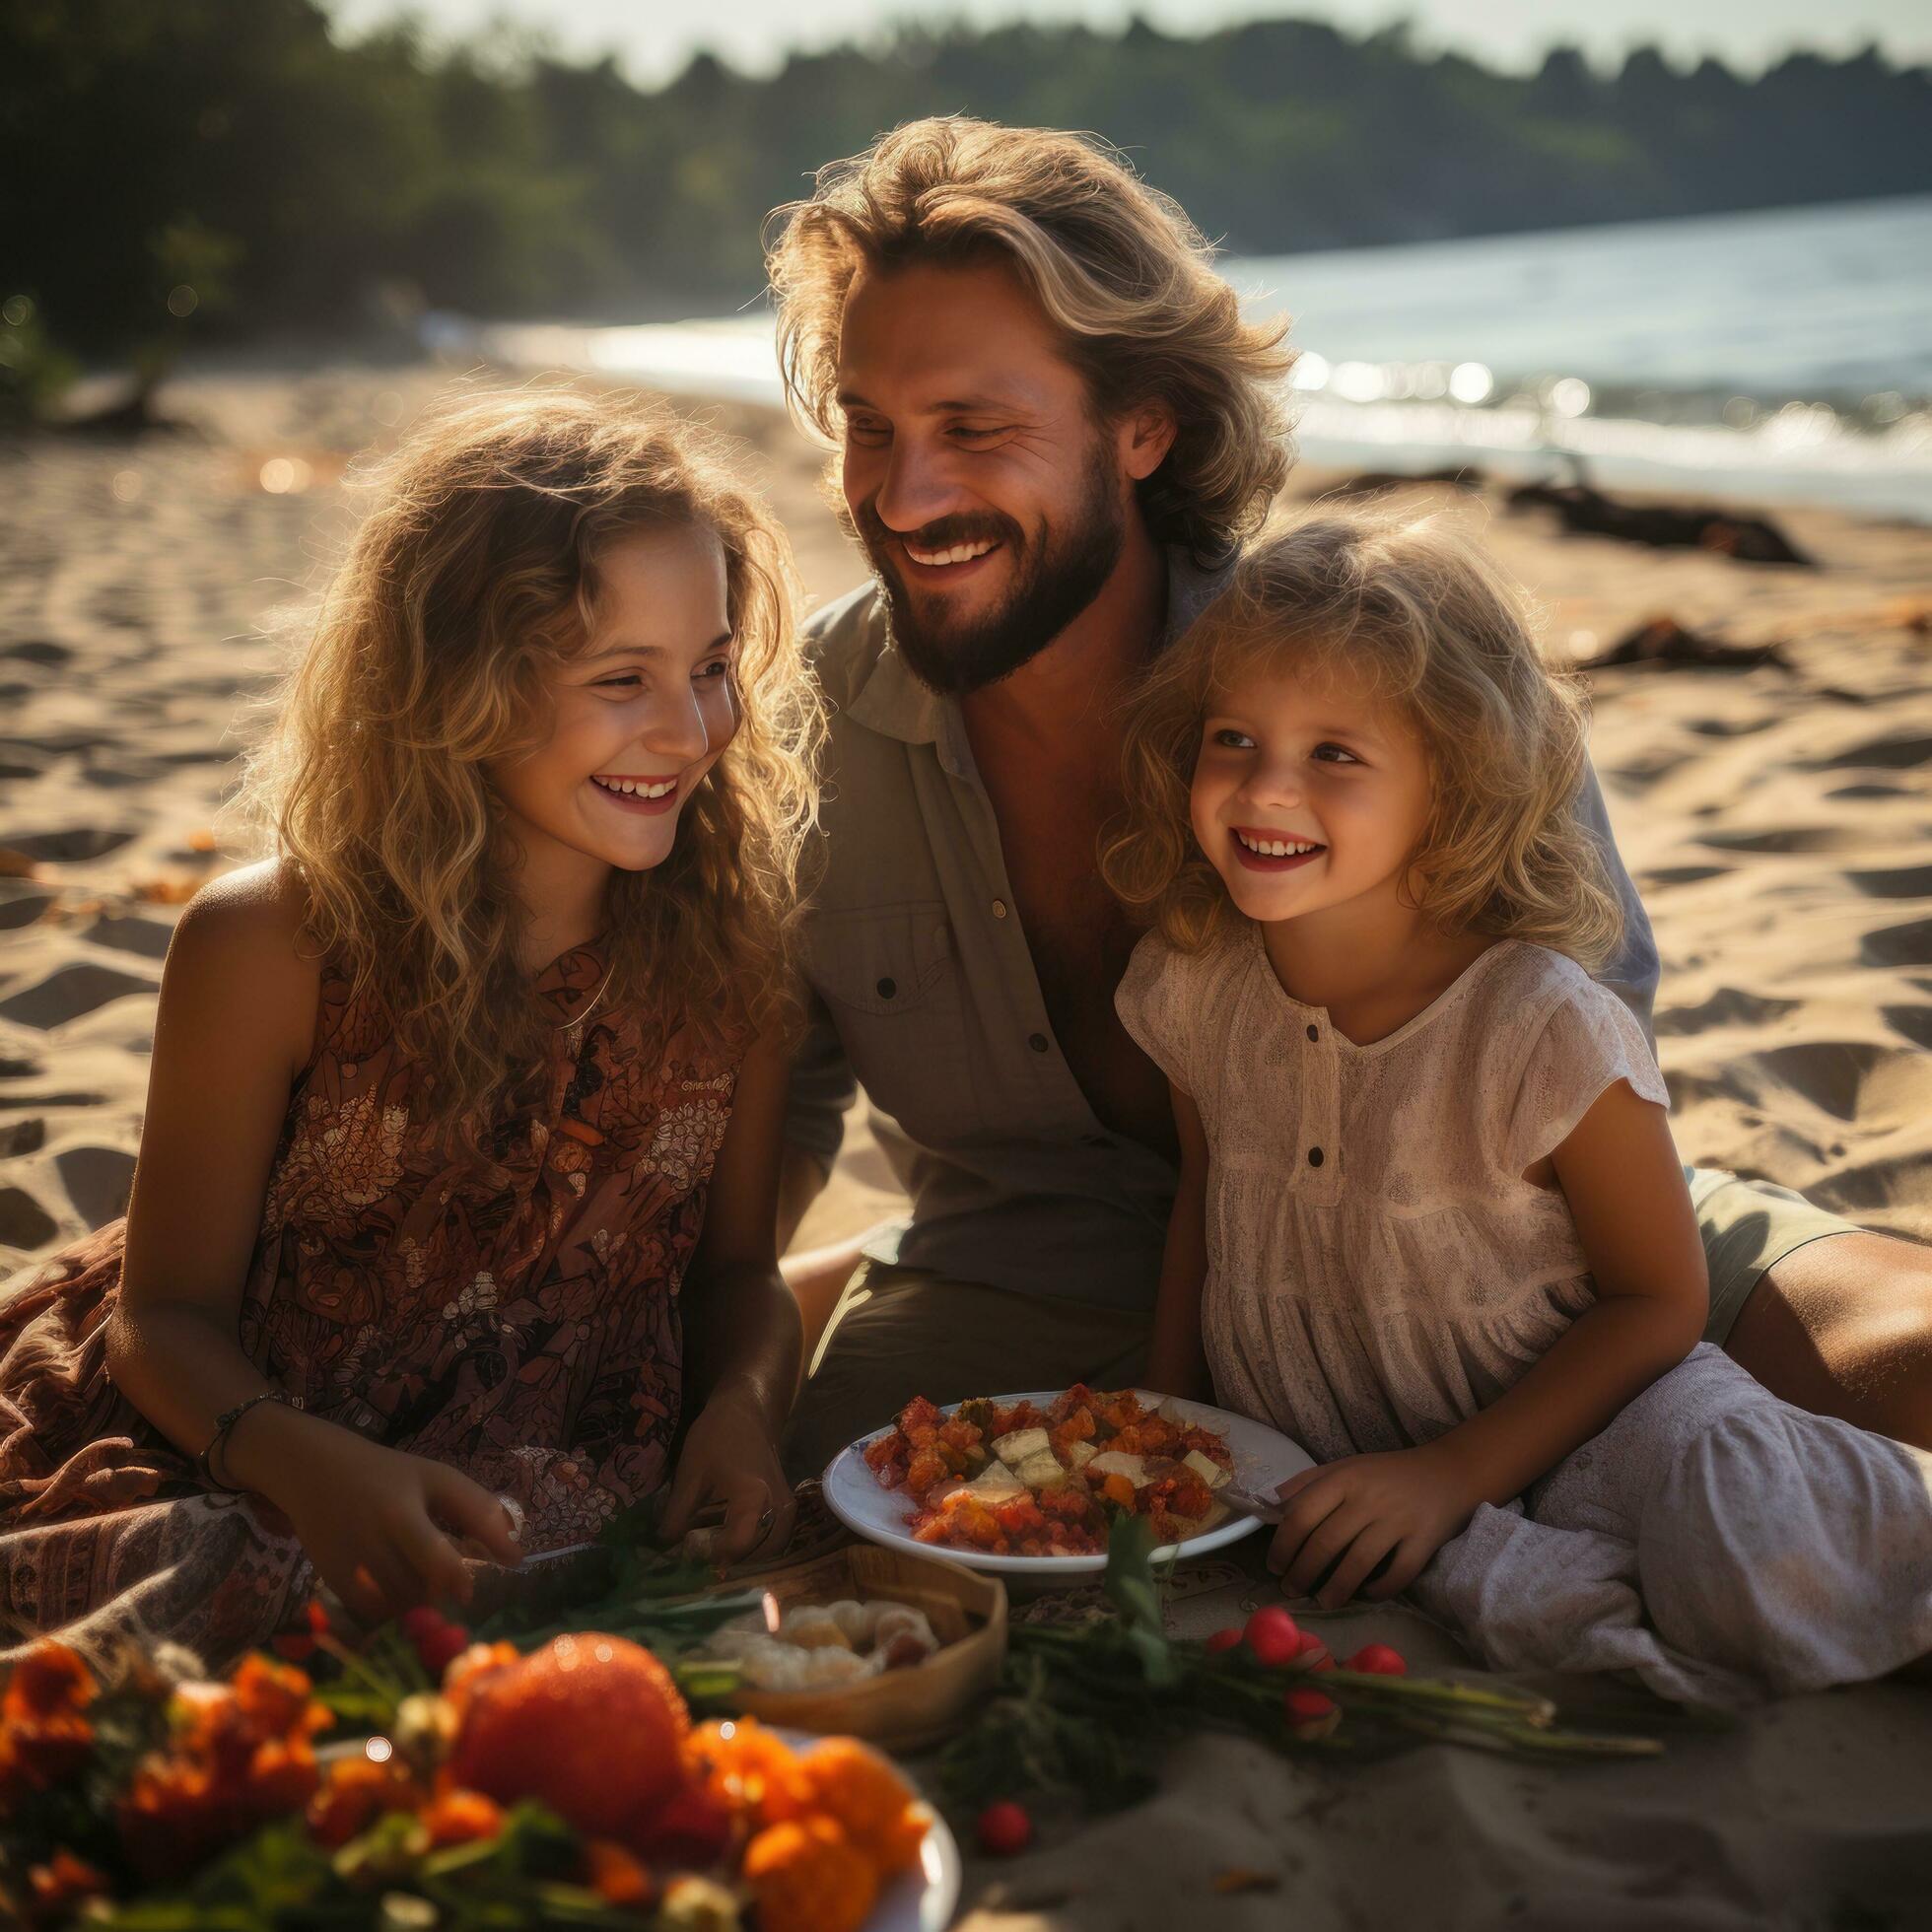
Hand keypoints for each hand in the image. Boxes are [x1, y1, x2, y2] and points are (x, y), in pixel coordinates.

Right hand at [269, 1429, 521, 1622]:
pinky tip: (398, 1582)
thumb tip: (515, 1555)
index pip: (433, 1556)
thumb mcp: (436, 1479)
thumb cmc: (390, 1476)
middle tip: (452, 1578)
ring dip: (419, 1598)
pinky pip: (372, 1610)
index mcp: (400, 1511)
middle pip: (416, 1589)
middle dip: (440, 1589)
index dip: (457, 1579)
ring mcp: (346, 1563)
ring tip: (423, 1573)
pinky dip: (392, 1605)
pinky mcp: (330, 1580)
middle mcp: (369, 1540)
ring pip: (396, 1604)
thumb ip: (477, 1511)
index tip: (470, 1589)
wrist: (315, 1472)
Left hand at [658, 1381, 795, 1563]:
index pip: (738, 1546)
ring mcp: (786, 1506)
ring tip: (718, 1551)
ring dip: (748, 1557)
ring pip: (772, 1549)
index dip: (713, 1560)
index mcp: (753, 1497)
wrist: (747, 1410)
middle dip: (733, 1564)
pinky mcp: (786, 1505)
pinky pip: (775, 1537)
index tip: (691, 1560)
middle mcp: (777, 1506)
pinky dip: (757, 1546)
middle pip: (759, 1555)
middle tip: (706, 1561)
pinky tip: (732, 1539)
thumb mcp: (690, 1473)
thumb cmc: (717, 1436)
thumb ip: (677, 1514)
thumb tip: (665, 1549)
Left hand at [1266, 1442, 1477, 1609]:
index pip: (1302, 1514)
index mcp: (1344, 1478)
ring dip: (1335, 1589)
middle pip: (1326, 1542)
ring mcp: (1398, 1520)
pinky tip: (1366, 1595)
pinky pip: (1398, 1574)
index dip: (1283, 1544)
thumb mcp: (1346, 1466)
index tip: (1274, 1565)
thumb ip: (1307, 1482)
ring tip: (1322, 1602)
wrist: (1448, 1473)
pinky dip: (1379, 1590)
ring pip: (1358, 1563)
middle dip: (1302, 1572)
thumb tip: (1270, 1504)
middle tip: (1291, 1590)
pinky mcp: (1424, 1541)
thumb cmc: (1388, 1473)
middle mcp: (1369, 1498)